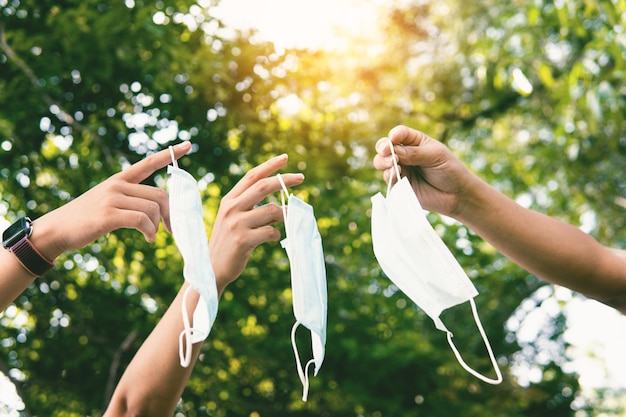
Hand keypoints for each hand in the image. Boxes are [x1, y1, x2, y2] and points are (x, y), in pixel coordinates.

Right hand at [33, 141, 191, 258]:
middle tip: (170, 229)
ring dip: (158, 226)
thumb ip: (129, 200)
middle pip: (159, 195)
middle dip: (169, 213)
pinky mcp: (108, 215)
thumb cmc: (86, 219)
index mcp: (119, 180)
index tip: (188, 145)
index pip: (148, 163)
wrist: (56, 230)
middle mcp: (117, 185)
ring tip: (151, 235)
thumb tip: (157, 212)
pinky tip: (148, 238)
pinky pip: (142, 220)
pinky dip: (150, 231)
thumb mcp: (107, 202)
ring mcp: (112, 198)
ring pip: (153, 209)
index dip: (170, 155)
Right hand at [209, 154, 303, 293]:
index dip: (269, 165)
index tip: (285, 157)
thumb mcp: (234, 220)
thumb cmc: (228, 243)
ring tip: (286, 220)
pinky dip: (276, 234)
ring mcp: (236, 224)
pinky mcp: (243, 240)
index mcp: (229, 200)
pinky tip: (273, 238)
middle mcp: (231, 208)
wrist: (211, 268)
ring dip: (284, 214)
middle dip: (284, 180)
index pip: (252, 176)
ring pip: (271, 210)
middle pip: (263, 186)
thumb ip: (252, 208)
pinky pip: (270, 231)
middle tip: (301, 178)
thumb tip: (280, 204)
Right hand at [373, 125, 477, 216]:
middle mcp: (405, 154)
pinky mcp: (399, 185)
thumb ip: (415, 153)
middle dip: (383, 148)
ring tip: (392, 163)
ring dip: (383, 161)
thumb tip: (394, 152)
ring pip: (382, 162)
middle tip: (386, 152)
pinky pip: (388, 179)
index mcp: (415, 142)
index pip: (399, 133)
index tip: (392, 139)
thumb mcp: (436, 156)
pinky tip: (397, 174)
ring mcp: (401, 170)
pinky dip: (389, 175)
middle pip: (384, 147)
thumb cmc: (450, 171)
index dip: (394, 135)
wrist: (457, 195)